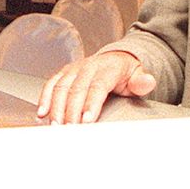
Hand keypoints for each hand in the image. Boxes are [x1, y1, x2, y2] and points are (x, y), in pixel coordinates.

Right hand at [37, 51, 156, 124]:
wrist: (116, 58)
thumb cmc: (126, 72)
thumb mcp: (138, 76)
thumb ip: (142, 82)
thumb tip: (147, 81)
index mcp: (108, 67)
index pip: (98, 86)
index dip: (91, 103)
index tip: (87, 120)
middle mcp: (89, 66)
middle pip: (76, 89)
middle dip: (71, 111)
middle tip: (69, 130)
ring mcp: (74, 69)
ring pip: (61, 87)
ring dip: (56, 107)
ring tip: (55, 126)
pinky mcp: (64, 73)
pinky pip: (51, 84)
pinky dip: (45, 99)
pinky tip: (42, 114)